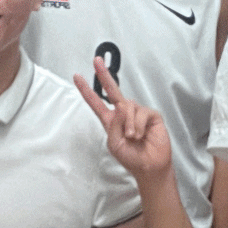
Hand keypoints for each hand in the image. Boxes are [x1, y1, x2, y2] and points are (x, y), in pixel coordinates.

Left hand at [76, 59, 174, 184]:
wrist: (149, 167)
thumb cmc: (130, 157)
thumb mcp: (114, 143)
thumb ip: (114, 124)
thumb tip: (121, 107)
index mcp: (111, 120)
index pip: (96, 102)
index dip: (86, 90)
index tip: (77, 77)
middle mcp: (123, 113)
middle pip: (112, 91)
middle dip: (104, 75)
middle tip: (96, 61)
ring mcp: (137, 113)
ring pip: (128, 106)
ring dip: (129, 123)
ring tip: (133, 137)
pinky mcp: (151, 115)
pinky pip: (141, 113)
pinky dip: (138, 125)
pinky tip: (141, 135)